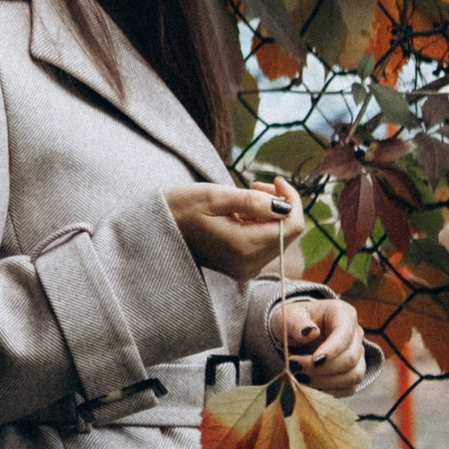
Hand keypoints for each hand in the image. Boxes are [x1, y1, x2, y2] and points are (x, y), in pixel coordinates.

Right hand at [165, 179, 303, 282]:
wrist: (155, 231)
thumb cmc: (180, 209)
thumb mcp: (215, 196)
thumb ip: (252, 201)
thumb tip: (285, 206)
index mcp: (244, 247)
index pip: (292, 226)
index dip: (292, 200)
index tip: (276, 180)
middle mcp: (249, 264)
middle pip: (287, 233)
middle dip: (280, 206)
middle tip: (255, 186)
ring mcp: (245, 269)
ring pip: (277, 238)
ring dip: (269, 214)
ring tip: (244, 197)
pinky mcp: (240, 267)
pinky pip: (263, 245)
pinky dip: (259, 225)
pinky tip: (240, 213)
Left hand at [277, 297, 368, 396]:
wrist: (294, 333)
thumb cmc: (293, 320)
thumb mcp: (288, 316)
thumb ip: (297, 322)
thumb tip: (311, 333)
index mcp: (342, 314)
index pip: (345, 334)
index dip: (332, 350)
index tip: (314, 361)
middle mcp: (355, 334)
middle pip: (350, 358)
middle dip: (323, 369)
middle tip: (296, 368)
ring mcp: (357, 354)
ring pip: (353, 376)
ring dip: (326, 382)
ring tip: (301, 378)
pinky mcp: (353, 372)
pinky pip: (349, 388)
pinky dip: (330, 390)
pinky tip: (312, 385)